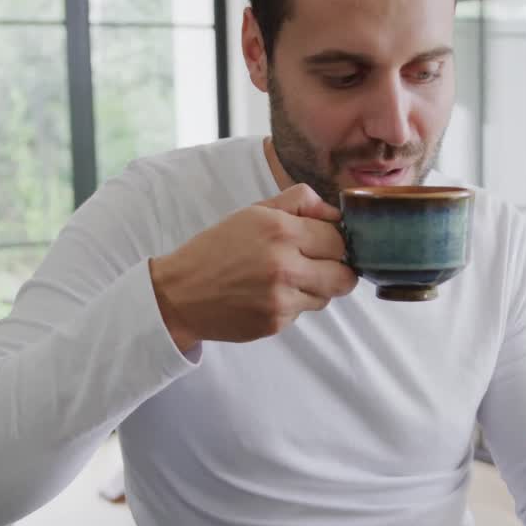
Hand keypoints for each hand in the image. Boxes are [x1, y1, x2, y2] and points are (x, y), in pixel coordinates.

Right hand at [149, 184, 358, 350]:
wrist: (180, 293)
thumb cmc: (217, 249)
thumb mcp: (254, 212)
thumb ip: (299, 202)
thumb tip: (336, 212)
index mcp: (280, 230)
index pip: (339, 239)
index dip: (334, 242)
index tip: (322, 244)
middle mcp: (284, 264)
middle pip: (344, 276)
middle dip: (336, 270)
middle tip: (317, 265)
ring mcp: (281, 298)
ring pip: (327, 296)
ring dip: (315, 288)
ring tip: (285, 279)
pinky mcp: (276, 322)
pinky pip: (303, 313)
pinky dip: (292, 304)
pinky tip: (267, 295)